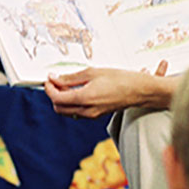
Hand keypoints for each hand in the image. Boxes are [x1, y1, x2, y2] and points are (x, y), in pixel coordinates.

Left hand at [44, 66, 169, 118]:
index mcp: (84, 98)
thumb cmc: (120, 79)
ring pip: (67, 111)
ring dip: (63, 99)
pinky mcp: (96, 115)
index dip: (49, 88)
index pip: (56, 98)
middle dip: (54, 94)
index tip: (48, 79)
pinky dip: (72, 102)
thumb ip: (71, 77)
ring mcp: (91, 115)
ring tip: (68, 84)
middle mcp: (86, 111)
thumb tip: (55, 78)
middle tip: (57, 80)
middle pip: (58, 108)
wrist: (139, 90)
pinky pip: (77, 112)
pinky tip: (78, 90)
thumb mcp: (93, 72)